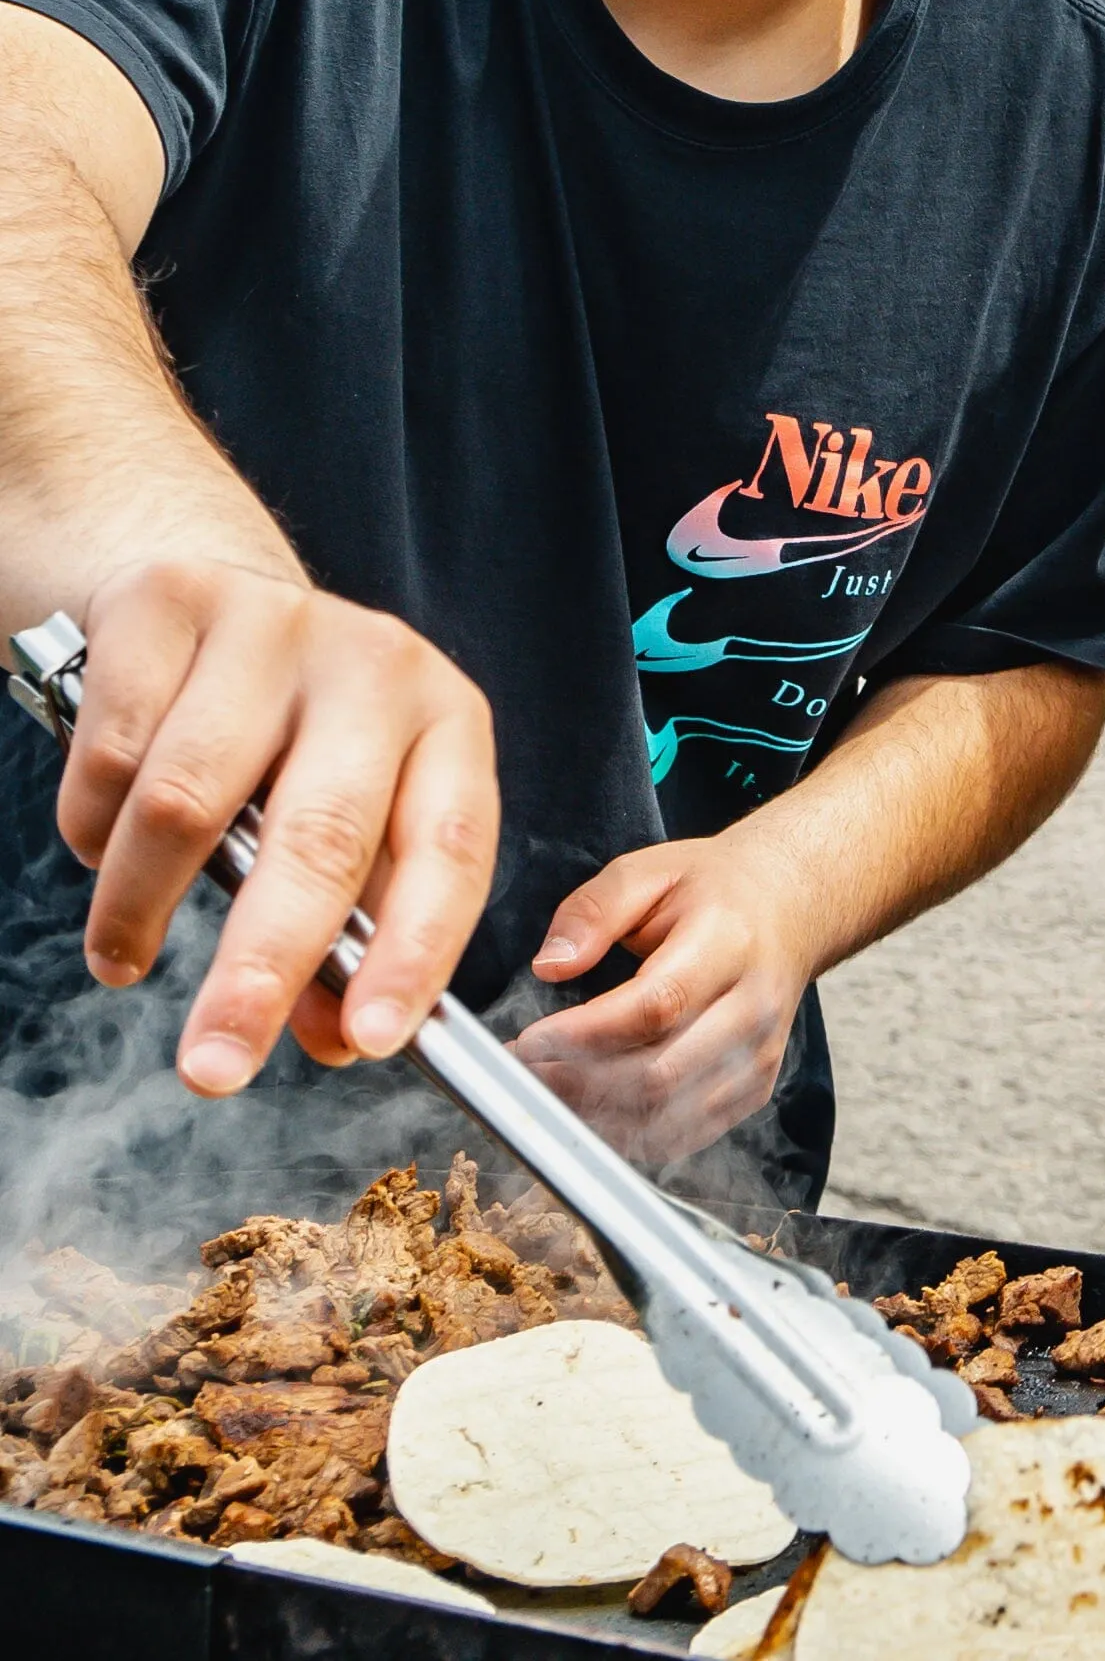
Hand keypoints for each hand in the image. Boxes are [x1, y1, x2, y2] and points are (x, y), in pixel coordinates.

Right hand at [55, 560, 498, 1093]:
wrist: (212, 596)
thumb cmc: (295, 737)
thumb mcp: (355, 814)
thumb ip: (353, 928)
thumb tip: (336, 1039)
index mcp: (450, 721)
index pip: (451, 847)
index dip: (413, 950)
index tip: (370, 1041)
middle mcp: (377, 665)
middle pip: (321, 836)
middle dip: (263, 970)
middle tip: (214, 1068)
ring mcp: (276, 624)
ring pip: (188, 803)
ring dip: (141, 906)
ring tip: (124, 956)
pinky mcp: (170, 604)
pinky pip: (112, 755)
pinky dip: (92, 830)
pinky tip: (101, 843)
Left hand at [513, 832, 820, 1165]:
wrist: (790, 909)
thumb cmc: (713, 889)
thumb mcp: (649, 870)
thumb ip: (594, 910)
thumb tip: (549, 967)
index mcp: (729, 942)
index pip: (657, 1005)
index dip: (586, 1034)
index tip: (529, 1041)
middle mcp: (754, 1004)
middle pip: (661, 1072)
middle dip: (579, 1084)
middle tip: (525, 1073)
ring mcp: (760, 1052)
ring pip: (670, 1114)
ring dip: (598, 1117)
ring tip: (550, 1094)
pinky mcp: (756, 1085)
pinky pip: (688, 1133)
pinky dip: (632, 1135)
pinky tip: (594, 1111)